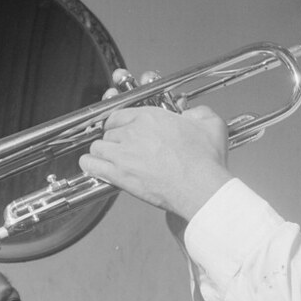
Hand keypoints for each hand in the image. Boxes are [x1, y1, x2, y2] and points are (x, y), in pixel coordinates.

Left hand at [79, 102, 232, 219]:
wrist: (200, 188)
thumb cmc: (205, 161)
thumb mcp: (210, 125)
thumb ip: (198, 113)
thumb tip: (190, 113)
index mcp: (150, 117)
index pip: (120, 114)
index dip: (119, 122)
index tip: (122, 128)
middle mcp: (133, 132)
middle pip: (109, 131)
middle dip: (113, 139)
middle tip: (120, 147)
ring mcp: (123, 154)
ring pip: (97, 146)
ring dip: (101, 151)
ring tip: (108, 157)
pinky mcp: (119, 175)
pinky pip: (91, 165)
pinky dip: (90, 165)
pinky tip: (93, 166)